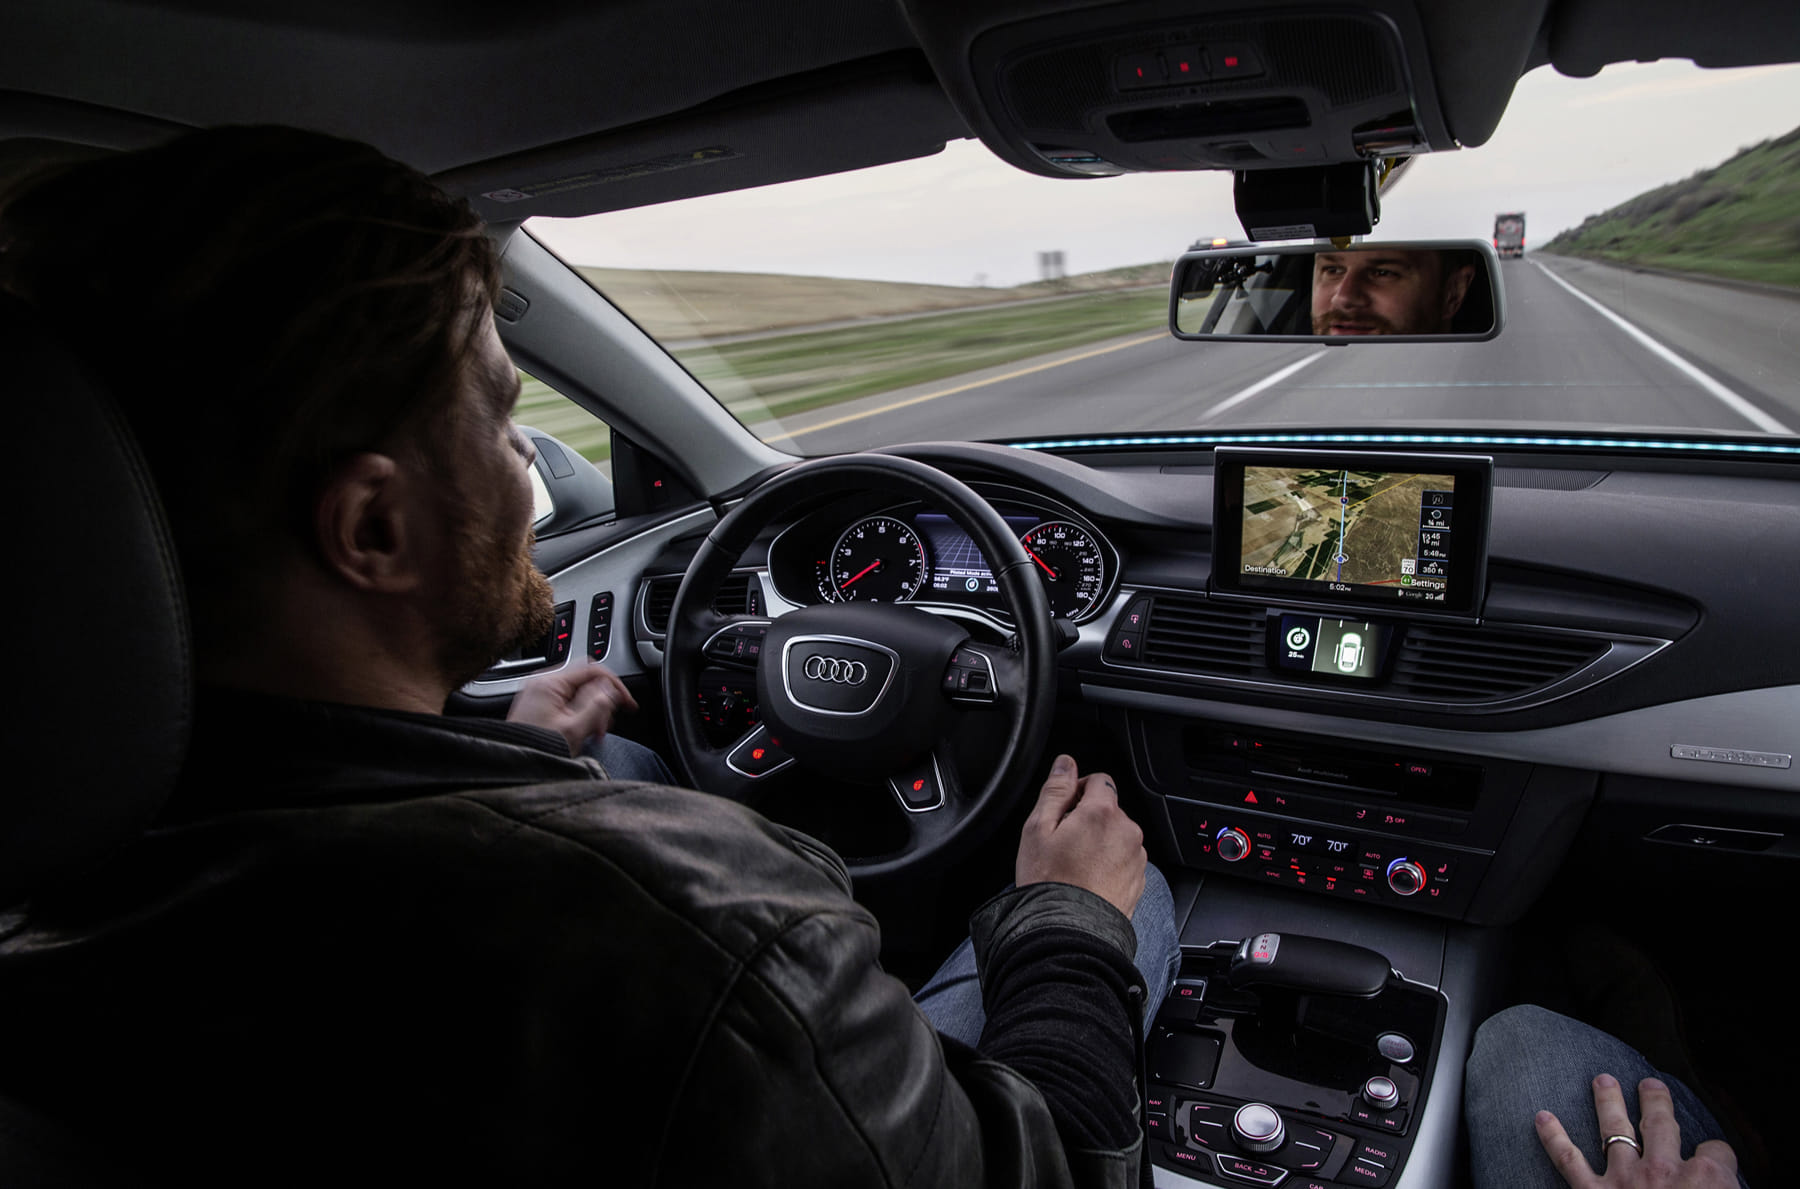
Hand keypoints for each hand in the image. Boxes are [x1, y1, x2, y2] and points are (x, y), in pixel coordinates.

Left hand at [506, 665, 638, 756]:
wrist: (512, 767)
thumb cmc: (538, 751)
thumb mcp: (574, 729)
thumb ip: (597, 704)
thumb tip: (611, 690)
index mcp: (549, 683)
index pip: (593, 669)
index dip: (615, 685)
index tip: (627, 703)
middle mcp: (543, 683)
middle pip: (587, 681)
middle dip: (602, 702)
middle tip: (606, 725)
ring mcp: (540, 694)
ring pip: (579, 692)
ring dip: (594, 710)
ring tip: (595, 733)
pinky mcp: (540, 705)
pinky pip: (568, 701)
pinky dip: (581, 714)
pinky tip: (585, 731)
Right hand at [1014, 754, 1145, 917]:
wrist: (1069, 931)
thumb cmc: (1049, 882)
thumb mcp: (1038, 828)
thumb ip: (1055, 789)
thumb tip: (1065, 763)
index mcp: (1102, 813)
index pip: (1099, 780)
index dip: (1078, 790)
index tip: (1063, 810)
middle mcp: (1127, 831)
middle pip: (1109, 809)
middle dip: (1088, 818)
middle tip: (1062, 842)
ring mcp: (1137, 857)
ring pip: (1117, 835)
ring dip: (1100, 841)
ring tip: (1074, 865)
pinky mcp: (1139, 880)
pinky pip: (1124, 859)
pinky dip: (1109, 863)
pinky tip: (1088, 879)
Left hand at [1536, 1074, 1737, 1187]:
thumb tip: (1723, 1185)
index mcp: (1707, 1179)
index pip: (1716, 1151)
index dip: (1717, 1154)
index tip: (1714, 1156)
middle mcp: (1664, 1169)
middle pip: (1662, 1124)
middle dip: (1655, 1101)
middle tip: (1649, 1084)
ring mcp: (1625, 1178)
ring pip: (1615, 1128)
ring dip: (1608, 1102)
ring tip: (1602, 1080)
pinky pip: (1568, 1160)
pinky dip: (1552, 1137)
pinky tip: (1541, 1118)